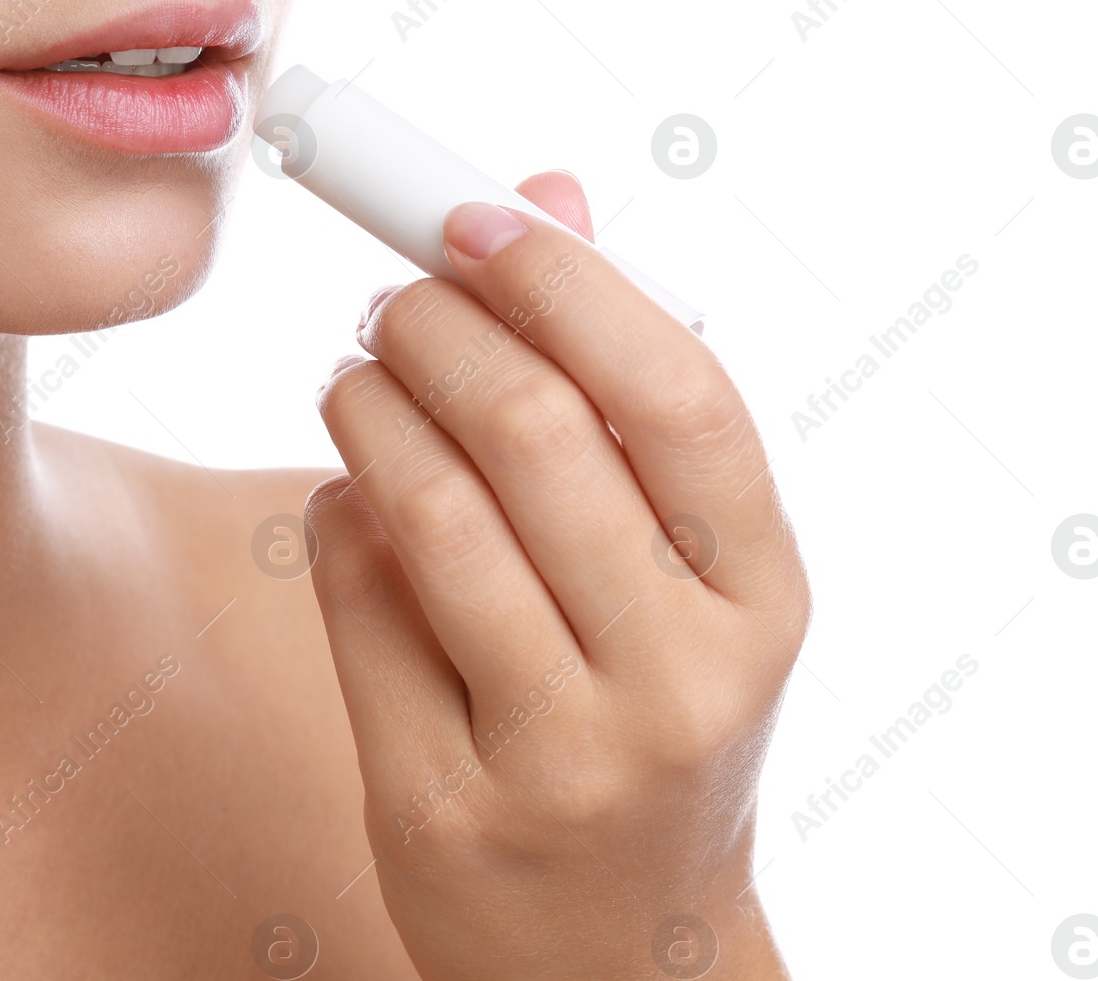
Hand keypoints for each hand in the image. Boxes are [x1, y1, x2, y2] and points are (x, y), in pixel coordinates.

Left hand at [306, 170, 807, 979]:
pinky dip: (334, 510)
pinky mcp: (437, 808)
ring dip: (365, 403)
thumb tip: (549, 193)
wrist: (623, 952)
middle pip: (531, 431)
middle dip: (434, 325)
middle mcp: (677, 681)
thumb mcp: (688, 573)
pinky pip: (353, 601)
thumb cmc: (658, 714)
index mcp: (763, 598)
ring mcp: (557, 758)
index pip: (673, 393)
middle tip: (396, 300)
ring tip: (360, 376)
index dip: (565, 279)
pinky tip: (351, 494)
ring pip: (423, 510)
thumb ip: (623, 388)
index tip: (473, 216)